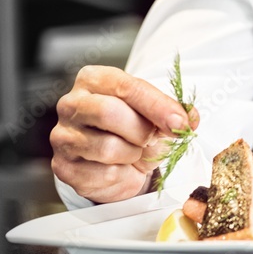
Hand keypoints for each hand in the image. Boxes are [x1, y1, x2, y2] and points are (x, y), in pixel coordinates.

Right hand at [50, 65, 198, 202]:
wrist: (118, 164)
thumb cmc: (134, 129)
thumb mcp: (156, 114)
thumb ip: (173, 112)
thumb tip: (190, 118)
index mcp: (94, 79)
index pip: (126, 87)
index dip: (157, 106)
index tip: (181, 122)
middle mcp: (71, 104)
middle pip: (109, 113)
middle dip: (142, 131)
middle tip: (151, 138)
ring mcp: (62, 136)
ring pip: (107, 147)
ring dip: (132, 154)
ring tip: (133, 151)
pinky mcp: (63, 166)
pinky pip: (102, 173)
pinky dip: (121, 174)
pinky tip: (119, 167)